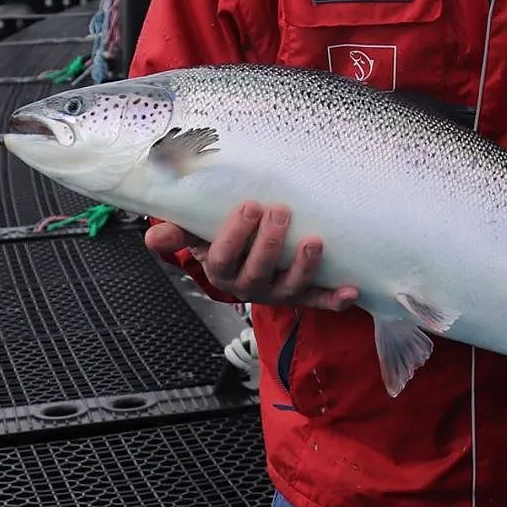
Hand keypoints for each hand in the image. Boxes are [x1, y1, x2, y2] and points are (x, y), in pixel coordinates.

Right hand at [144, 201, 358, 310]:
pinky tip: (352, 292)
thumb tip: (154, 235)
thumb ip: (177, 234)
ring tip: (315, 241)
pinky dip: (335, 300)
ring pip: (291, 288)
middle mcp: (250, 286)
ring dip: (304, 267)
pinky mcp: (303, 295)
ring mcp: (278, 292)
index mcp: (222, 271)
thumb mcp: (198, 236)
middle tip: (280, 211)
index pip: (224, 258)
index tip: (249, 205)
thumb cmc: (223, 241)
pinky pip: (319, 301)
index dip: (236, 235)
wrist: (247, 263)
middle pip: (257, 272)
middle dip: (270, 243)